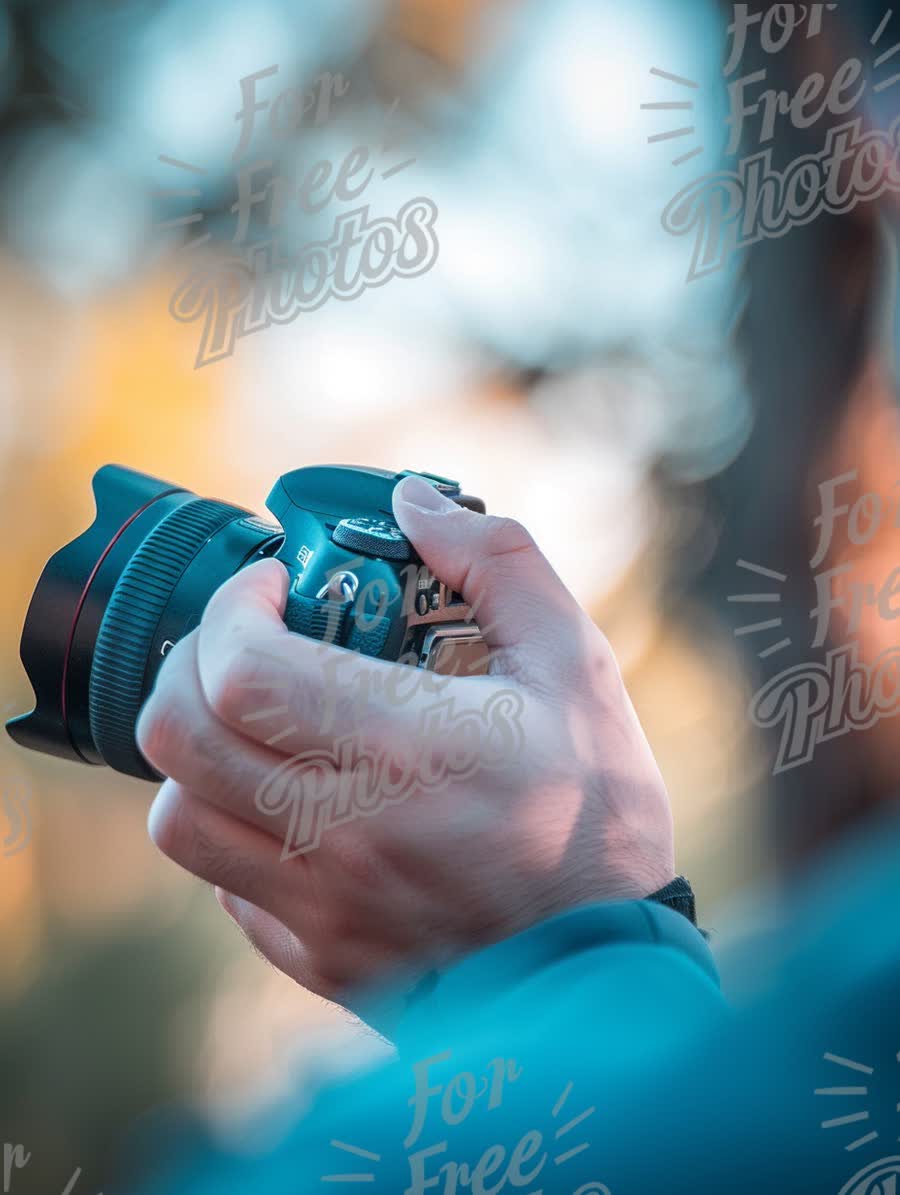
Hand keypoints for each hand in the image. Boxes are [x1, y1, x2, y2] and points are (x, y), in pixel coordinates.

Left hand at [136, 474, 674, 1008]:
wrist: (608, 969)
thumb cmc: (597, 812)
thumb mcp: (574, 664)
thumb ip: (497, 563)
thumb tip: (414, 503)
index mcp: (403, 748)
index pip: (241, 671)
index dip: (233, 610)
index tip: (274, 585)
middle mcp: (340, 831)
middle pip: (179, 737)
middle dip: (193, 664)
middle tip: (250, 639)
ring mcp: (319, 904)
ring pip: (179, 818)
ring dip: (202, 750)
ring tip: (266, 723)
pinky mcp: (318, 956)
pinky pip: (225, 885)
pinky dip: (235, 829)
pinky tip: (297, 804)